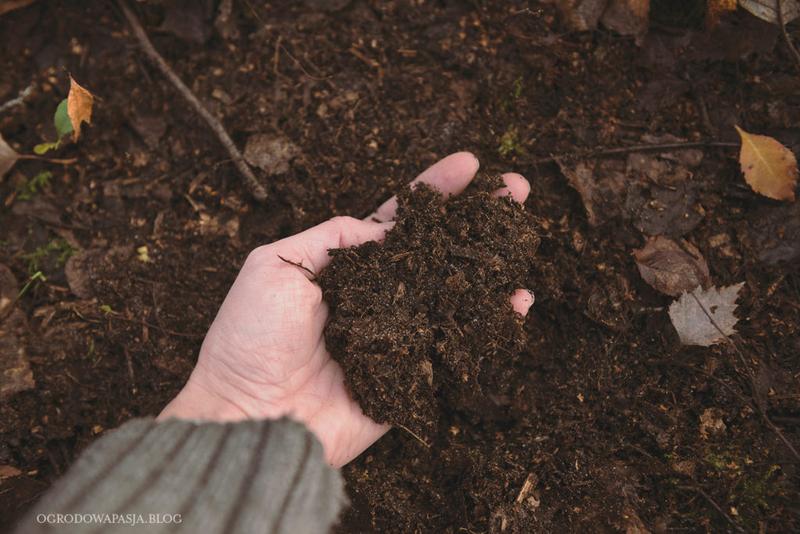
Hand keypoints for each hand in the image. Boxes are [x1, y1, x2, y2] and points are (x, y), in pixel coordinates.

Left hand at [159, 152, 533, 466]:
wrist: (250, 417)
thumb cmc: (251, 339)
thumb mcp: (275, 266)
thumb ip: (333, 238)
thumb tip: (385, 229)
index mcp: (347, 266)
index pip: (399, 220)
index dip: (434, 192)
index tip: (470, 165)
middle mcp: (380, 296)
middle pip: (439, 250)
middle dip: (477, 219)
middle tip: (517, 190)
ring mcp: (400, 335)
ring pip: (457, 293)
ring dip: (493, 265)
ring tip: (523, 239)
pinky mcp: (412, 376)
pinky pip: (459, 345)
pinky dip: (492, 324)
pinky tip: (516, 302)